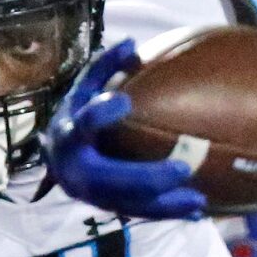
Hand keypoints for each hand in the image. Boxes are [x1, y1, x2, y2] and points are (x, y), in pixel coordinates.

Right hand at [42, 40, 206, 221]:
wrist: (58, 159)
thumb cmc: (78, 116)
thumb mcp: (84, 90)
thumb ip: (105, 67)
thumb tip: (133, 43)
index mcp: (70, 135)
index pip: (83, 124)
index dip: (101, 115)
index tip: (125, 101)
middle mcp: (76, 169)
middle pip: (111, 178)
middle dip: (146, 177)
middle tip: (183, 169)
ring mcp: (92, 194)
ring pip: (129, 204)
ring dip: (164, 205)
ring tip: (199, 201)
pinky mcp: (108, 207)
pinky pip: (139, 213)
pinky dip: (167, 213)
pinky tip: (198, 213)